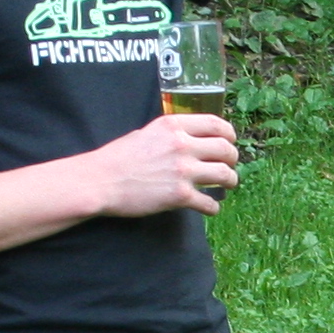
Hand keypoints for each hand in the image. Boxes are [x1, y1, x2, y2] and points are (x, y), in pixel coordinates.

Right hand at [87, 113, 241, 217]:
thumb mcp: (146, 133)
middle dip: (233, 159)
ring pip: (225, 175)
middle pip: (225, 150)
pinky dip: (213, 207)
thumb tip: (189, 140)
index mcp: (174, 126)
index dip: (229, 134)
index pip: (216, 124)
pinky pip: (209, 203)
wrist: (100, 181)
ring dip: (230, 182)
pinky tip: (209, 208)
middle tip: (230, 166)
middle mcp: (182, 145)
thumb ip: (170, 134)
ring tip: (227, 185)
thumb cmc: (117, 158)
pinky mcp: (179, 196)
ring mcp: (182, 171)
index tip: (230, 142)